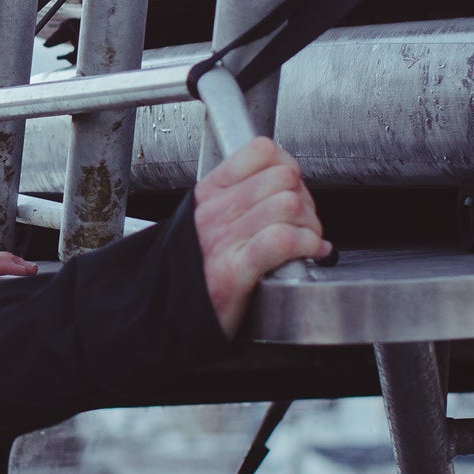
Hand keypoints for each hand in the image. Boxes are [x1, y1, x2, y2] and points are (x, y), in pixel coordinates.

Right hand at [194, 138, 330, 337]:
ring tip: (308, 241)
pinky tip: (311, 253)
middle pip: (283, 178)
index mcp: (209, 195)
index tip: (291, 190)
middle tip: (304, 223)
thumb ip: (236, 201)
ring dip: (310, 224)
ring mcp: (223, 241)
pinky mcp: (234, 272)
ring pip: (288, 205)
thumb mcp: (203, 226)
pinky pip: (283, 240)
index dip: (288, 166)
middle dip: (306, 200)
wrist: (162, 321)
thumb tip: (284, 189)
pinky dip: (307, 244)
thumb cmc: (192, 278)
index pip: (262, 151)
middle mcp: (215, 213)